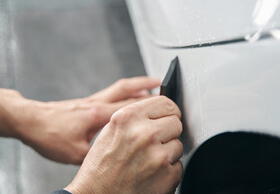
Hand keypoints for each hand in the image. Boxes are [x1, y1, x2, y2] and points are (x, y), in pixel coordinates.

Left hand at [16, 76, 159, 163]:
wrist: (30, 120)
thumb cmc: (49, 134)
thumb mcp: (74, 153)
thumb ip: (97, 153)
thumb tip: (115, 156)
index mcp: (98, 115)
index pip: (131, 107)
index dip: (150, 107)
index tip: (165, 108)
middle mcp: (98, 103)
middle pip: (129, 90)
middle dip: (149, 87)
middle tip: (165, 87)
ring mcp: (94, 100)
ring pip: (121, 87)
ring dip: (139, 84)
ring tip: (154, 83)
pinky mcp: (88, 102)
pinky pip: (113, 92)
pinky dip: (126, 90)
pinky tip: (129, 96)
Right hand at [65, 96, 182, 193]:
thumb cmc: (100, 167)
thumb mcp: (110, 130)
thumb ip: (135, 116)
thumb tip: (156, 109)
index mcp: (128, 118)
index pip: (166, 103)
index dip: (168, 111)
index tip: (167, 116)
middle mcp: (144, 134)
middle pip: (176, 123)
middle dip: (168, 131)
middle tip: (153, 142)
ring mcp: (158, 156)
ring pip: (178, 144)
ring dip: (168, 152)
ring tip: (148, 160)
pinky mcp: (168, 175)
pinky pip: (178, 165)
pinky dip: (168, 170)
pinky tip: (151, 173)